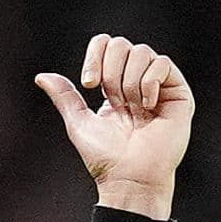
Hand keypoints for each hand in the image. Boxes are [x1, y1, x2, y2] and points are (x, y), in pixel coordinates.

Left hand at [34, 34, 193, 219]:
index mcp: (115, 85)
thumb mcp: (78, 122)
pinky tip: (147, 105)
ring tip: (132, 108)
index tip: (89, 84)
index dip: (95, 56)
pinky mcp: (178, 93)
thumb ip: (64, 96)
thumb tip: (41, 76)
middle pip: (121, 44)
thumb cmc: (106, 157)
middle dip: (111, 73)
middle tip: (114, 102)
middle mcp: (137, 80)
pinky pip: (162, 63)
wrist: (129, 177)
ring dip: (129, 82)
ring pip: (141, 51)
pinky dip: (149, 82)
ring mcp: (159, 85)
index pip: (106, 44)